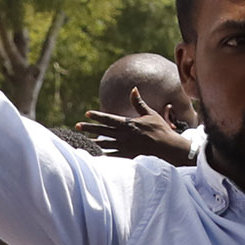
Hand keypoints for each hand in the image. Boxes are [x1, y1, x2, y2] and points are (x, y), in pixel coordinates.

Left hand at [75, 87, 193, 162]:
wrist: (167, 147)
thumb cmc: (160, 129)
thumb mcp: (149, 113)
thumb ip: (138, 103)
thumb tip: (133, 89)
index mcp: (128, 123)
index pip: (108, 118)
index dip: (97, 116)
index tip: (87, 113)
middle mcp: (124, 135)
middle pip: (103, 131)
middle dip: (89, 128)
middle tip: (77, 126)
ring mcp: (125, 146)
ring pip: (105, 143)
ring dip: (94, 141)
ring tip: (84, 140)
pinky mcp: (128, 155)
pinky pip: (113, 154)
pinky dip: (104, 153)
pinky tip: (97, 153)